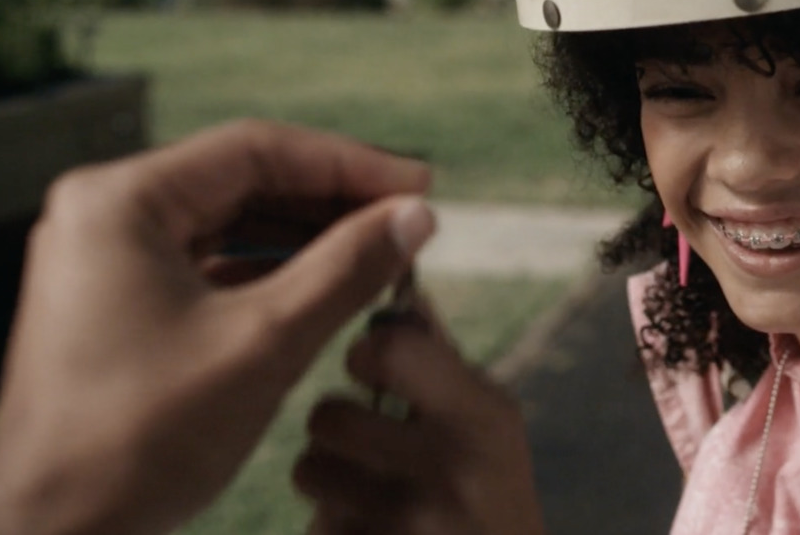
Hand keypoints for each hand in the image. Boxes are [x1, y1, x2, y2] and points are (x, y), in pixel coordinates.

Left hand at [0, 120, 434, 534]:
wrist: (57, 530)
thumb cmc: (140, 437)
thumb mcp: (265, 342)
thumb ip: (347, 268)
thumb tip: (416, 218)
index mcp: (121, 201)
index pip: (257, 150)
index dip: (350, 164)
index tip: (419, 185)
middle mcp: (104, 215)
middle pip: (243, 180)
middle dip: (332, 201)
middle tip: (407, 219)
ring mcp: (104, 260)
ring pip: (229, 223)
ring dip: (307, 237)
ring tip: (380, 253)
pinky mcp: (115, 304)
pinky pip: (208, 264)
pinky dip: (271, 271)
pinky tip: (328, 287)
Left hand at [293, 307, 545, 534]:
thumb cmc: (491, 488)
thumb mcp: (486, 421)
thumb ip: (440, 357)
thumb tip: (402, 289)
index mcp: (485, 416)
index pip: (390, 349)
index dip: (365, 354)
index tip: (370, 366)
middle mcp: (454, 468)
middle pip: (329, 417)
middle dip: (334, 427)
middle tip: (363, 439)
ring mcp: (417, 524)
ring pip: (309, 471)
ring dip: (324, 478)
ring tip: (364, 488)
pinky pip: (316, 527)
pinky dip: (331, 527)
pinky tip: (371, 530)